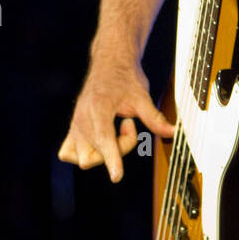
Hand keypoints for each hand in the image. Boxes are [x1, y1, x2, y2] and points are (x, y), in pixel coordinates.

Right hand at [58, 55, 174, 182]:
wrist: (109, 63)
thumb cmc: (124, 78)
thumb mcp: (142, 96)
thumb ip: (155, 118)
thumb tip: (171, 132)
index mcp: (98, 108)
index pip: (104, 140)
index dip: (112, 159)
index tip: (117, 176)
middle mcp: (82, 118)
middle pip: (94, 154)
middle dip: (117, 149)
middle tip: (129, 127)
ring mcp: (75, 124)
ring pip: (81, 158)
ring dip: (101, 153)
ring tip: (114, 133)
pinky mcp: (72, 128)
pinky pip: (67, 153)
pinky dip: (83, 154)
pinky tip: (101, 142)